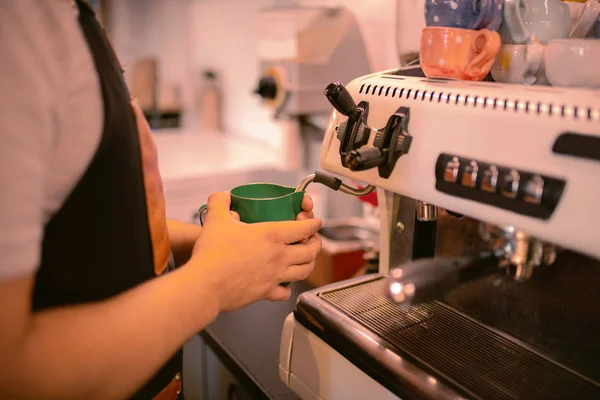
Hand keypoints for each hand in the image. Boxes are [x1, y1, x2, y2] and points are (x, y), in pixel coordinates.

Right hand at [188, 192, 321, 312]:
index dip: (313, 224)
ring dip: (309, 264)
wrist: (205, 284)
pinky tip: (284, 285)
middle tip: (314, 240)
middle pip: (310, 251)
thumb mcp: (215, 219)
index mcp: (273, 236)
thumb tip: (222, 196)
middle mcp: (279, 257)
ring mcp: (275, 276)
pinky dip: (288, 288)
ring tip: (307, 260)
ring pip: (303, 271)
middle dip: (316, 244)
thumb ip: (220, 203)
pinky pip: (284, 292)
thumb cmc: (213, 254)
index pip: (304, 228)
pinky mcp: (265, 293)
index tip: (315, 222)